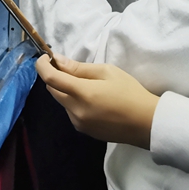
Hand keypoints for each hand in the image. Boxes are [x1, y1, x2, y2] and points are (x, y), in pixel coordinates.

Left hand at [37, 54, 158, 148]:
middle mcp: (75, 110)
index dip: (42, 66)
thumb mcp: (107, 72)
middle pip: (53, 91)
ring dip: (66, 91)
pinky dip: (74, 102)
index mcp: (82, 93)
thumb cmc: (130, 92)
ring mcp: (78, 123)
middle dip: (55, 77)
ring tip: (88, 86)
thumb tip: (57, 61)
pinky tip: (93, 101)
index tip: (45, 58)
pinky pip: (71, 112)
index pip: (50, 78)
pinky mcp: (84, 131)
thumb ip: (79, 68)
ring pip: (62, 102)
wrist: (146, 123)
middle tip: (69, 68)